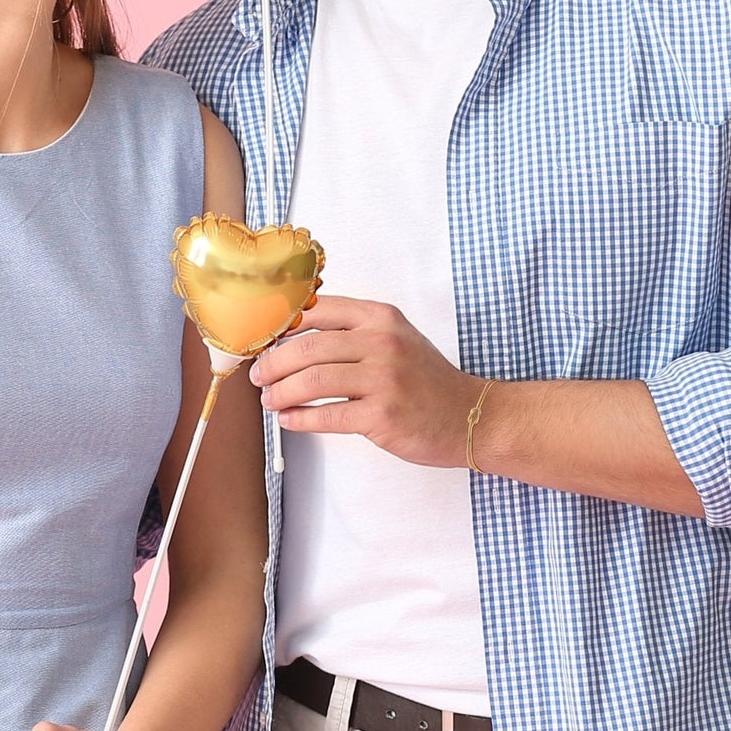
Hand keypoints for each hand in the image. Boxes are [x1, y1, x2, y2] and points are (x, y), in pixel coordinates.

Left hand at [251, 296, 487, 467]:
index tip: (263, 340)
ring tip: (269, 399)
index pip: (316, 311)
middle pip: (306, 348)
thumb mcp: (394, 337)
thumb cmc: (424, 378)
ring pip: (311, 381)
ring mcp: (384, 379)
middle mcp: (382, 342)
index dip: (281, 326)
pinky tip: (289, 419)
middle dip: (272, 364)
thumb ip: (352, 331)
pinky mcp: (383, 416)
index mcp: (380, 317)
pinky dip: (300, 418)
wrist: (470, 415)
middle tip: (259, 376)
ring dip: (280, 392)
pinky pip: (327, 415)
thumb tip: (292, 336)